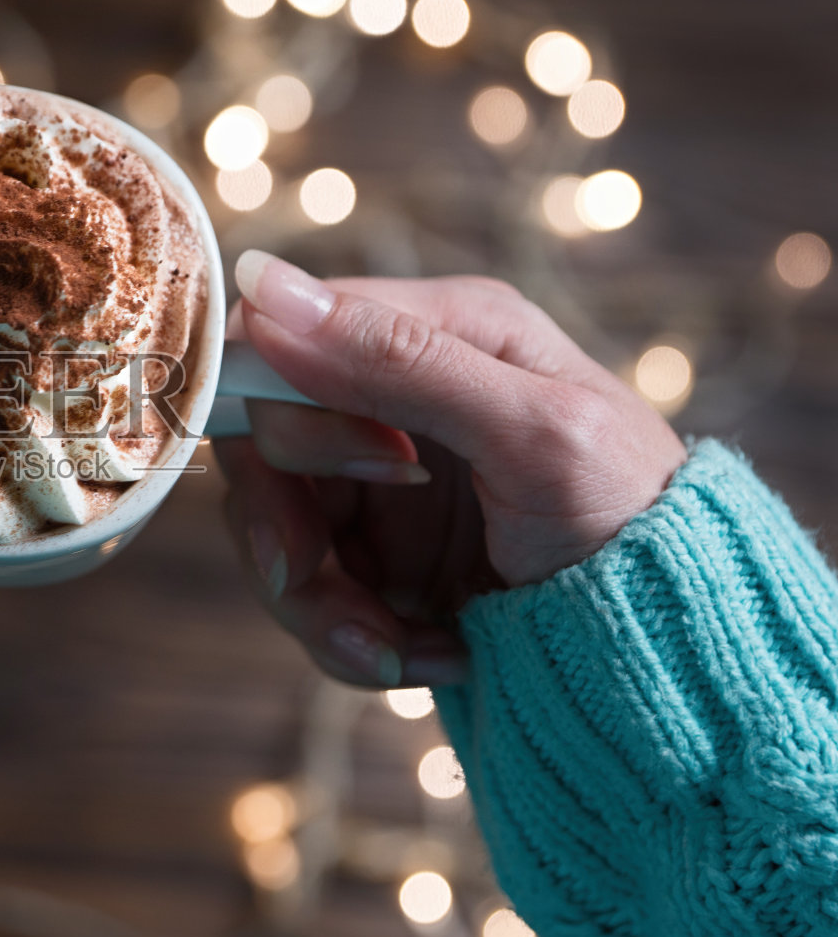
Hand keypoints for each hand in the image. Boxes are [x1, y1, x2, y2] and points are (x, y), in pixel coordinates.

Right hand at [215, 250, 687, 688]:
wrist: (675, 653)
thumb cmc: (630, 518)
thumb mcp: (530, 431)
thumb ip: (397, 359)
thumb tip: (260, 280)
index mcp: (440, 329)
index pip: (283, 340)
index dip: (290, 411)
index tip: (371, 472)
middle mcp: (396, 399)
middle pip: (263, 446)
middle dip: (288, 530)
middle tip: (318, 580)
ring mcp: (378, 484)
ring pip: (274, 530)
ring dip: (320, 606)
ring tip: (393, 654)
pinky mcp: (376, 558)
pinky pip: (310, 595)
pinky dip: (355, 641)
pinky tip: (434, 656)